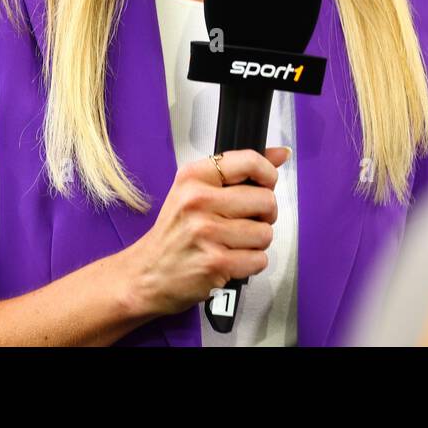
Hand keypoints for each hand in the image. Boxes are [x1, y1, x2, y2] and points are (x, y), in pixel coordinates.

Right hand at [117, 146, 290, 319]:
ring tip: (234, 243)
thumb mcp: (195, 190)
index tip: (266, 185)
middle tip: (246, 221)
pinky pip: (259, 259)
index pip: (250, 161)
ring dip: (256, 242)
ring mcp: (207, 233)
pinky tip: (231, 260)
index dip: (269, 175)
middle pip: (266, 200)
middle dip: (264, 215)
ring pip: (265, 233)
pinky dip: (251, 263)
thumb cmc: (175, 232)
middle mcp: (199, 201)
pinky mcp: (215, 263)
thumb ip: (240, 170)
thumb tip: (282, 153)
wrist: (145, 274)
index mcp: (194, 177)